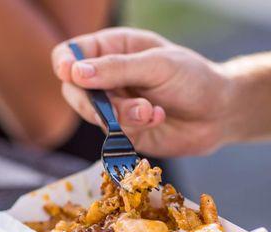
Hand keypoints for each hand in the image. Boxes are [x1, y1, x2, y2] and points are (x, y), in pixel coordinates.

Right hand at [52, 28, 238, 156]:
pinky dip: (133, 126)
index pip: (70, 54)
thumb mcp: (157, 65)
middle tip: (109, 109)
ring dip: (121, 115)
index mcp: (112, 49)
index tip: (71, 74)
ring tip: (150, 111)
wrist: (217, 113)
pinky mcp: (122, 131)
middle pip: (74, 90)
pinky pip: (112, 133)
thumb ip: (117, 68)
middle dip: (93, 102)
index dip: (65, 64)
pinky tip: (156, 117)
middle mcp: (108, 79)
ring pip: (94, 115)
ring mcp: (114, 106)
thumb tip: (74, 73)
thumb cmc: (192, 78)